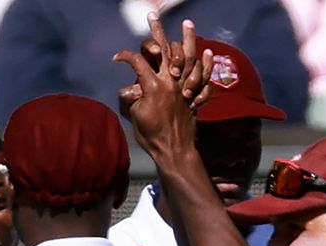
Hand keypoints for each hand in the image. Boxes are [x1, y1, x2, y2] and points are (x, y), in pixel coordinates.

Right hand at [114, 13, 210, 161]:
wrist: (173, 150)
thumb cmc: (150, 135)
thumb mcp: (134, 115)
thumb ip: (132, 98)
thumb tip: (131, 88)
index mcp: (153, 86)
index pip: (138, 62)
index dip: (126, 57)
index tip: (117, 58)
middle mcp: (171, 82)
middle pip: (165, 51)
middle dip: (157, 32)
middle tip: (153, 15)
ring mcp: (185, 88)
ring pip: (189, 58)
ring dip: (188, 39)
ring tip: (188, 23)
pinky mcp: (195, 96)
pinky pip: (205, 77)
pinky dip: (207, 63)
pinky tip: (208, 51)